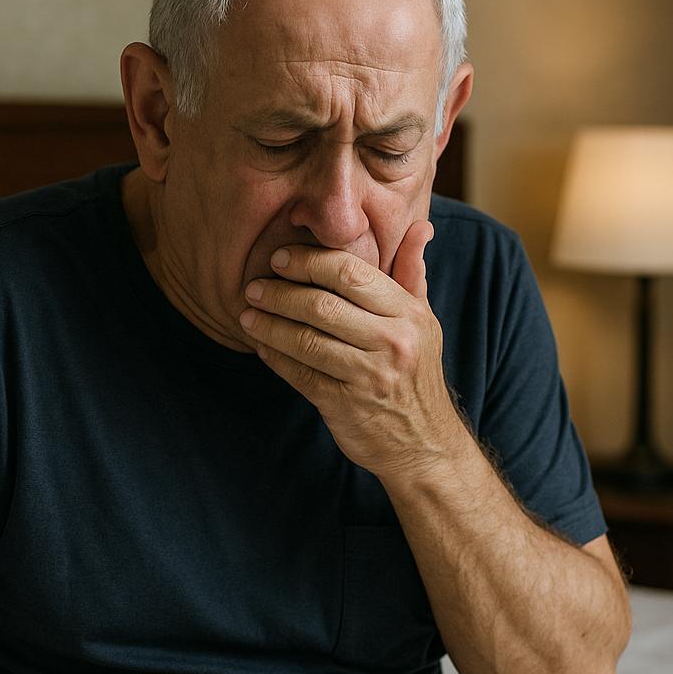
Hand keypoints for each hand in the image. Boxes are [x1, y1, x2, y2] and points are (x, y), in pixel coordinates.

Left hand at [238, 220, 461, 477]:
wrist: (424, 445)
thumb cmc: (416, 376)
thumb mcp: (424, 323)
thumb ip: (413, 275)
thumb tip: (420, 228)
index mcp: (409, 313)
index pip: (351, 273)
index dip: (309, 262)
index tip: (280, 259)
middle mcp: (393, 342)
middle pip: (323, 305)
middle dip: (280, 293)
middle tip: (254, 287)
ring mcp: (369, 376)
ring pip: (306, 340)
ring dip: (270, 325)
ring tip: (247, 314)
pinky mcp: (346, 405)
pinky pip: (300, 374)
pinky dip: (276, 358)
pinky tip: (261, 346)